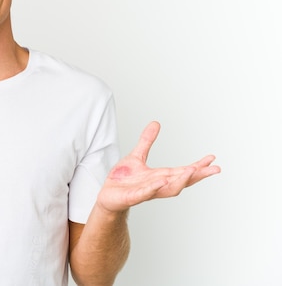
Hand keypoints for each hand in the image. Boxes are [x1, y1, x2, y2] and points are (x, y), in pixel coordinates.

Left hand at [97, 121, 220, 212]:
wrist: (107, 195)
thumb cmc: (123, 180)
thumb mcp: (136, 156)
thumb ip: (146, 141)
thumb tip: (156, 123)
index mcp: (160, 176)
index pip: (183, 171)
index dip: (198, 166)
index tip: (212, 159)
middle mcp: (157, 186)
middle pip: (182, 181)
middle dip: (198, 175)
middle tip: (214, 169)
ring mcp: (146, 192)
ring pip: (168, 189)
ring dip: (181, 181)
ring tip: (192, 171)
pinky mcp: (132, 197)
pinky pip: (145, 193)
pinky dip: (153, 188)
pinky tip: (161, 182)